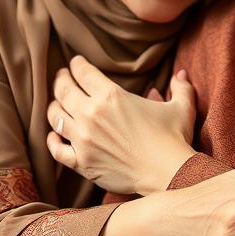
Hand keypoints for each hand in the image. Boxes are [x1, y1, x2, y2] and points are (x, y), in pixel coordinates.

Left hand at [46, 56, 195, 194]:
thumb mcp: (181, 107)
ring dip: (53, 107)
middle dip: (60, 80)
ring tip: (56, 104)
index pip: (83, 72)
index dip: (76, 64)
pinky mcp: (82, 162)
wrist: (167, 173)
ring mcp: (83, 139)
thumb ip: (180, 88)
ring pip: (55, 116)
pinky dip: (52, 140)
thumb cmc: (174, 138)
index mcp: (112, 95)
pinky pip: (56, 149)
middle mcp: (92, 114)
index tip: (75, 62)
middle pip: (63, 90)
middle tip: (61, 77)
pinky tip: (54, 135)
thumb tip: (181, 74)